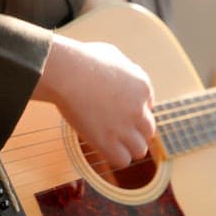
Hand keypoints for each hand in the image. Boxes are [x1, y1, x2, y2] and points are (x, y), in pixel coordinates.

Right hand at [32, 34, 155, 168]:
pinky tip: (104, 149)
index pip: (148, 107)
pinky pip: (122, 160)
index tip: (117, 109)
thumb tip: (124, 74)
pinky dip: (115, 157)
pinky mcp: (107, 141)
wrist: (66, 72)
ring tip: (113, 143)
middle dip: (134, 131)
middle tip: (116, 128)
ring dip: (128, 147)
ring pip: (139, 149)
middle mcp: (139, 108)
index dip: (133, 110)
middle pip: (148, 130)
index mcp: (143, 87)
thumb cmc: (82, 59)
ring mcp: (124, 126)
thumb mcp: (112, 55)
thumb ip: (124, 68)